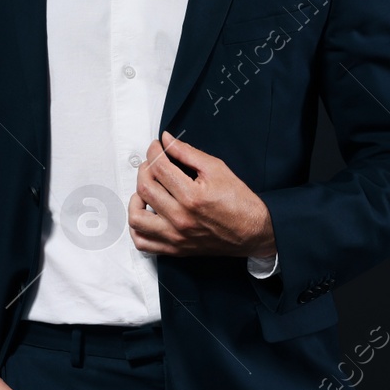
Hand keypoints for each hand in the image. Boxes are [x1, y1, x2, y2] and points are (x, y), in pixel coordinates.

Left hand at [128, 130, 275, 258]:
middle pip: (144, 188)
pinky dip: (136, 228)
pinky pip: (142, 242)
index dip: (154, 151)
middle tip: (154, 163)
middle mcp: (181, 218)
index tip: (156, 147)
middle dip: (145, 168)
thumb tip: (166, 140)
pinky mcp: (175, 249)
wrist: (254, 232)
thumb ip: (187, 152)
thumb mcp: (217, 169)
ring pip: (136, 217)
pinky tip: (146, 213)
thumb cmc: (239, 202)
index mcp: (192, 197)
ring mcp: (176, 237)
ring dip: (136, 198)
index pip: (159, 168)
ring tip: (147, 190)